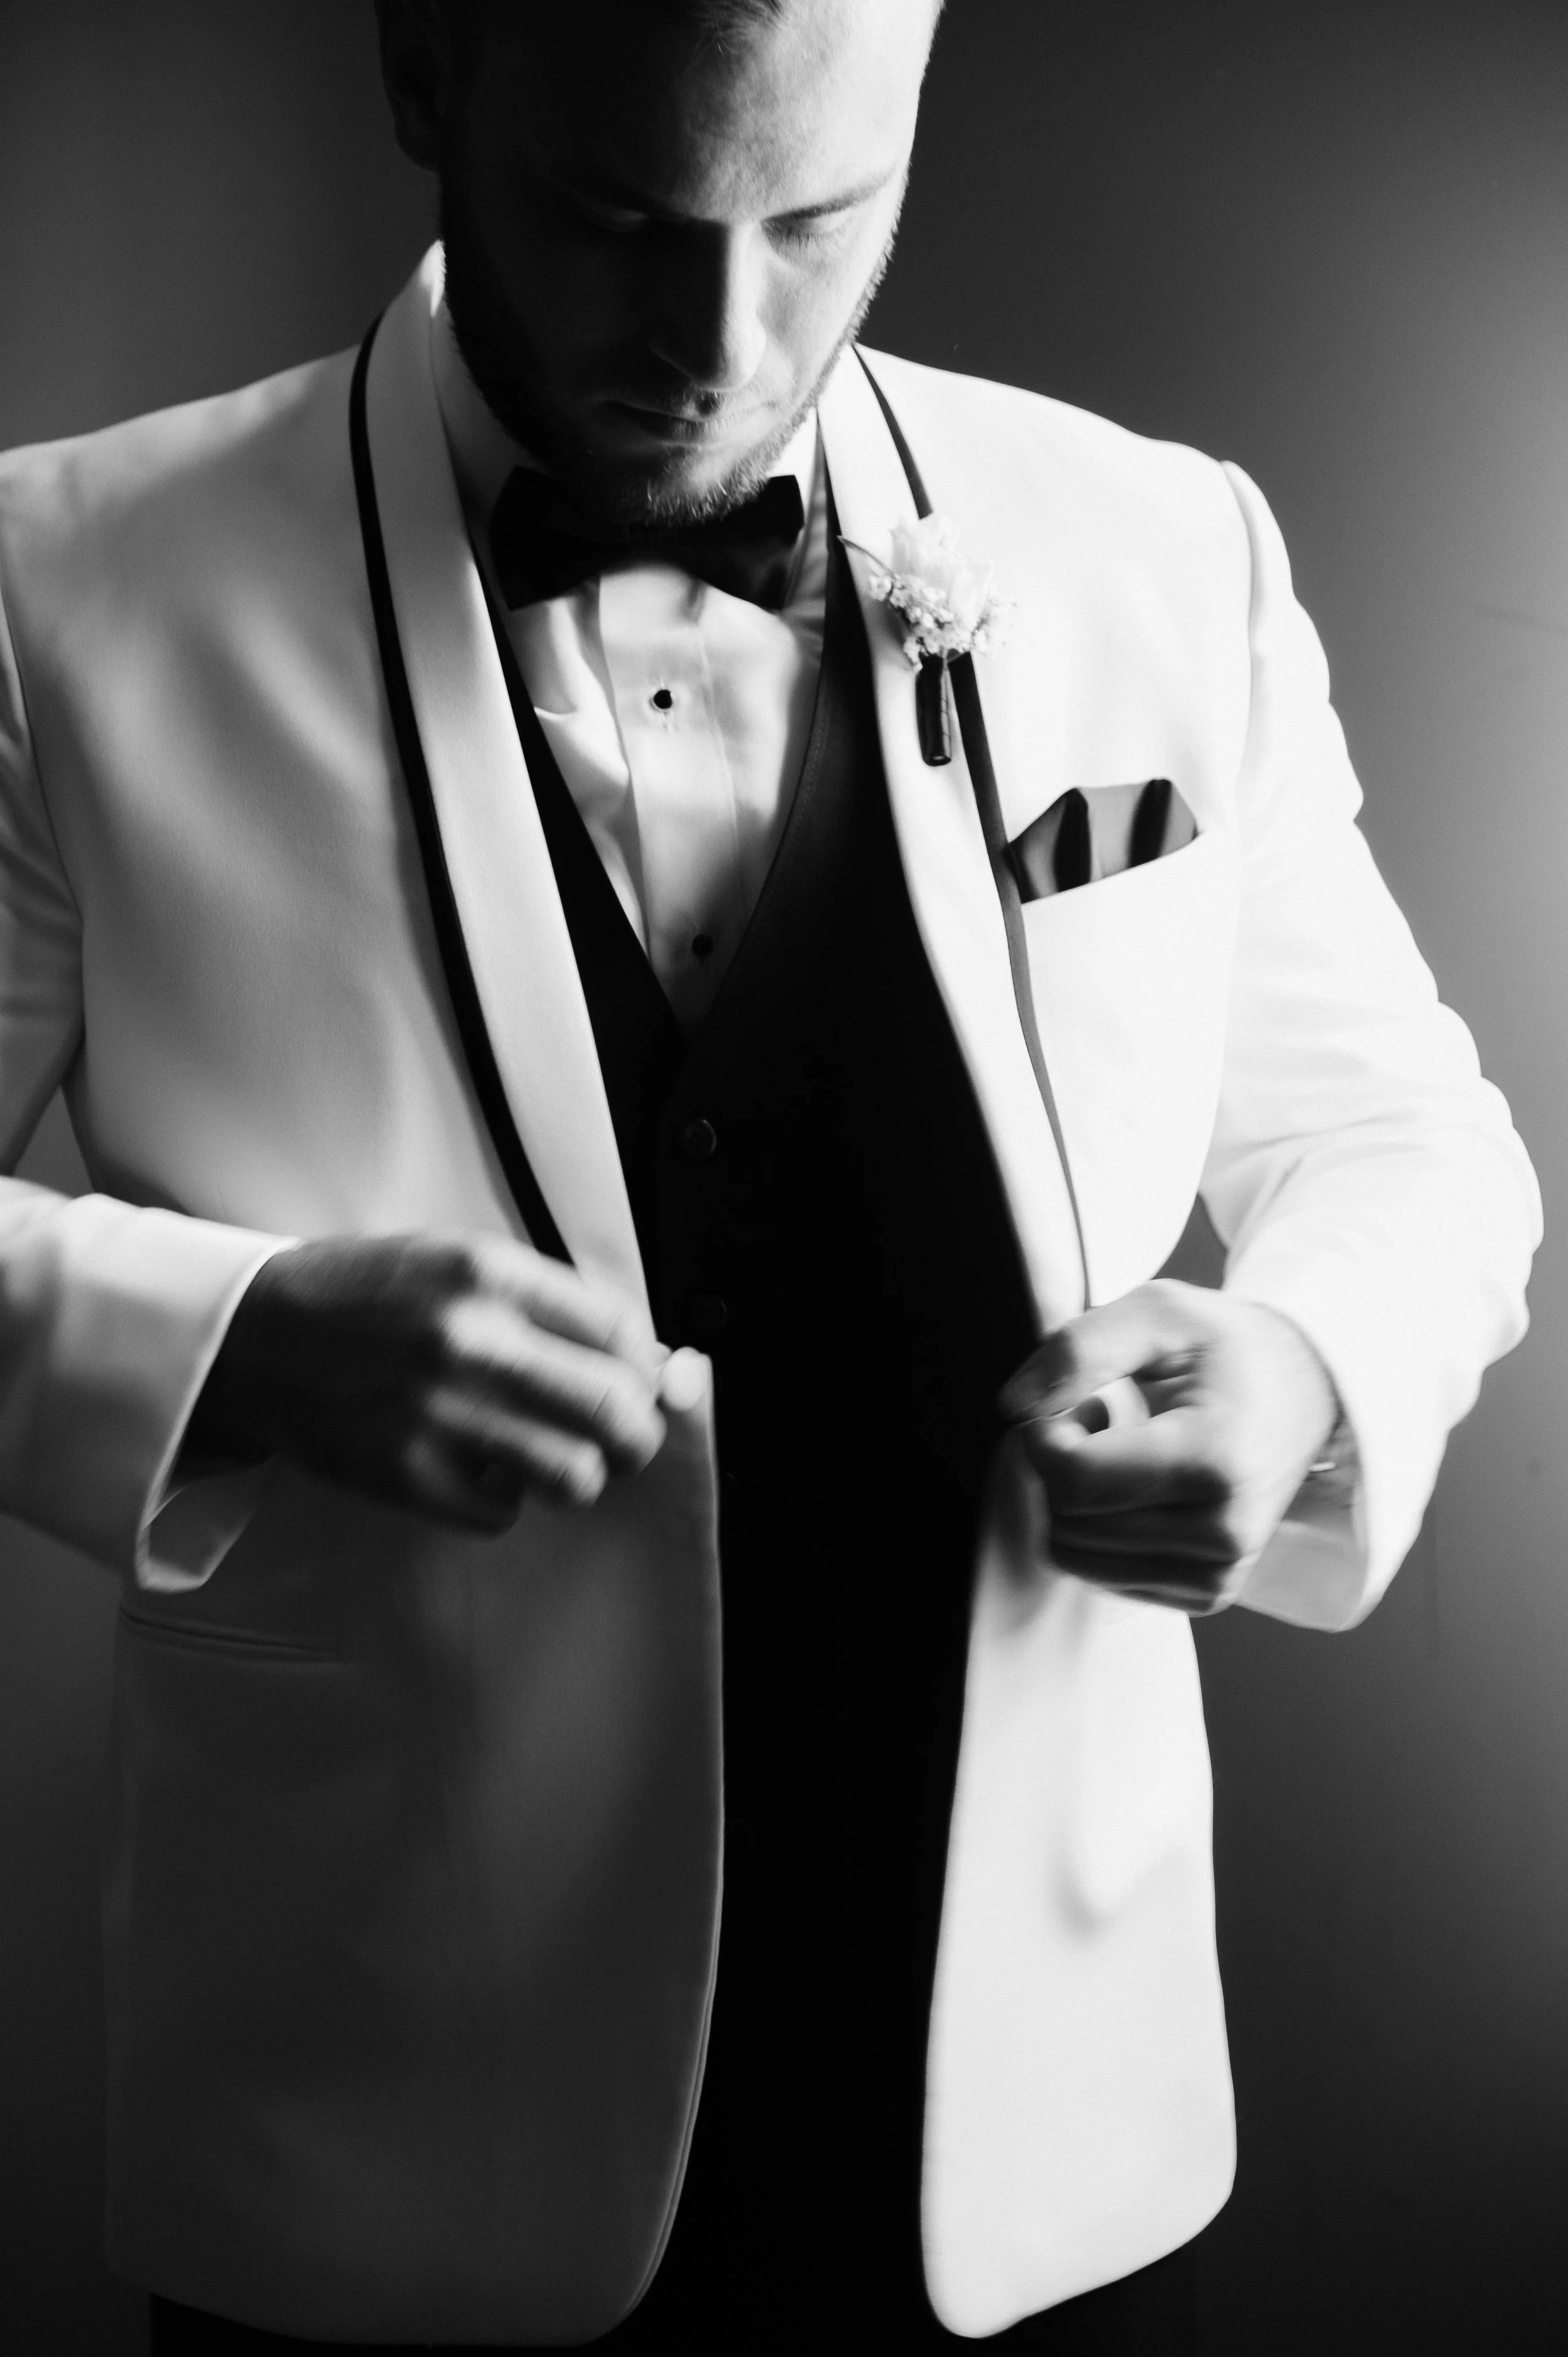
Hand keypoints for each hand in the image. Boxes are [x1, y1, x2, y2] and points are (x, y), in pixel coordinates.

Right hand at [184, 1233, 669, 1533]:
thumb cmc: (362, 1296)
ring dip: (575, 1474)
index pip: (622, 1332)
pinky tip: (479, 1471)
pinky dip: (502, 1501)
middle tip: (620, 1434)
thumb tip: (639, 1355)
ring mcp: (438, 1412)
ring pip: (575, 1475)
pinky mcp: (405, 1474)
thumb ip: (542, 1300)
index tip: (632, 1377)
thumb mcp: (453, 1260)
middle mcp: (470, 1339)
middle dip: (634, 1430)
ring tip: (551, 1458)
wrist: (251, 1337)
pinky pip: (502, 1514)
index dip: (641, 1364)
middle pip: (617, 1410)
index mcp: (488, 1273)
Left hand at [999, 1280, 1337, 1614]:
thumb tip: (1013, 1406)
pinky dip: (1099, 1528)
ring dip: (1075, 1498)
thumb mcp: (1159, 1311)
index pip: (1073, 1481)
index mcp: (1215, 1461)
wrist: (1306, 1392)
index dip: (1043, 1437)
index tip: (1075, 1400)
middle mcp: (1222, 1533)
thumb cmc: (1229, 1349)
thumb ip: (1079, 1348)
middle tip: (1100, 1415)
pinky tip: (1137, 1484)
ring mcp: (1217, 1572)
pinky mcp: (1206, 1591)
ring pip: (1073, 1556)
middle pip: (1067, 1522)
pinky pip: (1099, 1574)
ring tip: (1121, 1449)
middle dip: (1059, 1463)